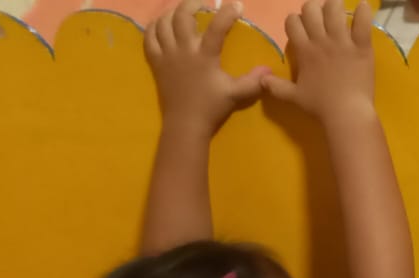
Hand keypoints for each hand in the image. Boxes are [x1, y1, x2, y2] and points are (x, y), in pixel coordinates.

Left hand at [145, 1, 267, 133]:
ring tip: (182, 12)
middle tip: (203, 4)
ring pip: (164, 24)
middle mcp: (184, 50)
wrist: (185, 124)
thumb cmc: (211, 107)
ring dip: (172, 13)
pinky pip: (149, 38)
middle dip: (192, 4)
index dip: (227, 12)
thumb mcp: (236, 94)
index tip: (237, 5)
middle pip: (182, 16)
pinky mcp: (156, 62)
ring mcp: (167, 55)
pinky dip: (154, 27)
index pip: (216, 27)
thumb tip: (268, 70)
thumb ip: (253, 81)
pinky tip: (161, 24)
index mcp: (205, 56)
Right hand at [262, 0, 376, 126]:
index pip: (292, 21)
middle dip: (313, 9)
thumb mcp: (293, 97)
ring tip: (338, 11)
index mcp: (304, 51)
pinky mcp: (361, 46)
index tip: (301, 28)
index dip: (295, 21)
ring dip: (335, 5)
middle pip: (310, 9)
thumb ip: (276, 86)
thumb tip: (261, 80)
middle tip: (320, 18)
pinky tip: (362, 6)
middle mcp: (321, 41)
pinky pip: (362, 22)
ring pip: (334, 8)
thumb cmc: (319, 106)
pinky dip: (363, 11)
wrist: (346, 113)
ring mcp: (342, 41)